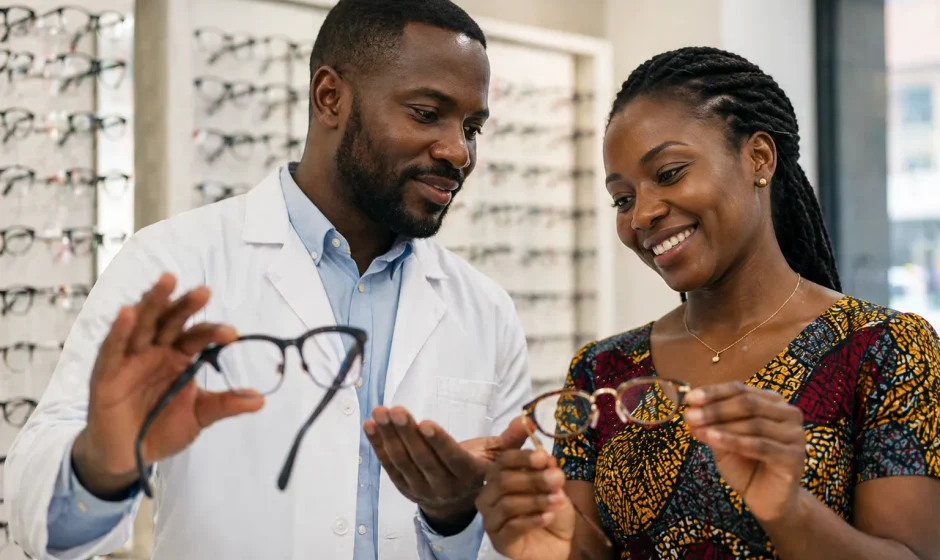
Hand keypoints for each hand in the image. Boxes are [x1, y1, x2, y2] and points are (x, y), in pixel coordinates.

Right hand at [72, 273, 264, 497]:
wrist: (130, 455)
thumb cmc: (162, 428)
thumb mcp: (199, 416)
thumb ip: (225, 405)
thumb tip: (261, 400)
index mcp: (179, 355)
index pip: (197, 336)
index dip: (213, 332)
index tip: (233, 333)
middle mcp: (156, 350)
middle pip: (172, 321)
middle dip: (186, 305)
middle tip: (204, 292)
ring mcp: (132, 358)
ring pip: (143, 324)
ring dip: (154, 302)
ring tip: (168, 281)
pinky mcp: (107, 371)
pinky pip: (113, 348)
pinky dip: (120, 330)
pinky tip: (127, 312)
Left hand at [364, 407, 527, 532]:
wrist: (455, 504)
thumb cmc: (477, 470)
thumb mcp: (498, 456)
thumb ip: (511, 439)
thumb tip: (527, 418)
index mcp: (468, 475)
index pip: (451, 458)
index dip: (437, 441)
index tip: (424, 421)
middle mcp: (444, 485)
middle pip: (423, 458)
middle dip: (407, 433)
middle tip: (396, 409)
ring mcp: (420, 488)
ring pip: (403, 461)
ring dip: (389, 435)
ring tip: (381, 412)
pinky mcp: (402, 486)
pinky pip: (388, 465)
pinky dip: (378, 445)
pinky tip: (371, 425)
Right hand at [476, 449, 573, 559]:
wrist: (556, 544)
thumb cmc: (551, 511)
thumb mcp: (555, 488)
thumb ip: (549, 472)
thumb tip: (547, 458)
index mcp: (499, 477)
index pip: (503, 461)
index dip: (522, 457)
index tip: (542, 458)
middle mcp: (489, 496)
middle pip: (502, 481)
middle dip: (532, 479)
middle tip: (556, 480)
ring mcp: (491, 519)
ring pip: (506, 504)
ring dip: (535, 500)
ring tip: (557, 500)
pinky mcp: (498, 541)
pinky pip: (511, 527)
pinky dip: (532, 520)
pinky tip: (548, 517)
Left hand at [684, 382, 805, 521]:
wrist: (767, 500)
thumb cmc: (745, 465)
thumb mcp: (723, 442)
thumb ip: (711, 425)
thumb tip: (690, 410)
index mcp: (772, 402)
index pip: (741, 389)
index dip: (714, 392)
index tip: (689, 398)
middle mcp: (787, 414)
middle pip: (748, 403)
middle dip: (715, 409)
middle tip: (690, 415)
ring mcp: (794, 435)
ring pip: (753, 424)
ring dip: (721, 425)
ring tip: (697, 428)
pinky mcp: (794, 456)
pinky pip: (760, 445)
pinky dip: (733, 441)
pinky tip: (712, 439)